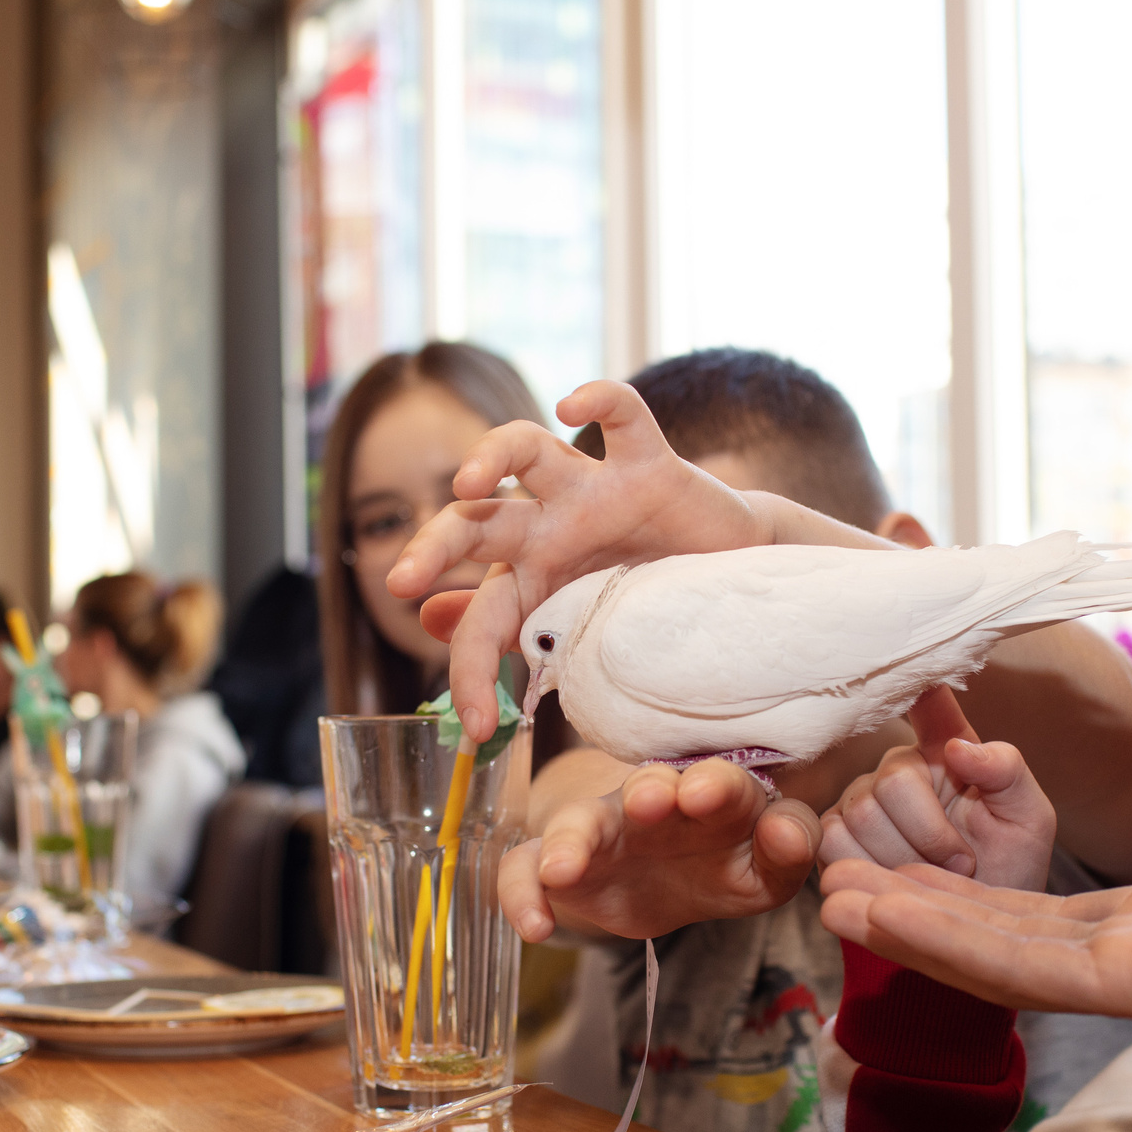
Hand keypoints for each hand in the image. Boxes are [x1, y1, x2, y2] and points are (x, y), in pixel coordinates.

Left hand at [388, 380, 761, 741]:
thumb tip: (429, 621)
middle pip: (474, 520)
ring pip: (525, 448)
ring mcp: (594, 492)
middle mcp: (549, 527)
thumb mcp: (576, 625)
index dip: (470, 672)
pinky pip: (623, 417)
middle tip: (402, 580)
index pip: (481, 619)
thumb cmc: (649, 602)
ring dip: (491, 456)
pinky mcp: (648, 467)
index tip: (478, 730)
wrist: (728, 572)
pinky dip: (600, 401)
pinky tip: (573, 405)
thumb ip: (508, 628)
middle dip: (433, 545)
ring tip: (468, 482)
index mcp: (529, 576)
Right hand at [499, 759, 819, 942]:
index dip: (714, 785)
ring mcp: (600, 831)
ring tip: (561, 869)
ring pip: (578, 822)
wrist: (668, 883)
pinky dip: (521, 895)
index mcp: (711, 797)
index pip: (720, 781)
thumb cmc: (724, 862)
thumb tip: (788, 831)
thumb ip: (788, 849)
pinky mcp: (560, 866)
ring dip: (570, 839)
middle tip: (648, 800)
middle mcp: (652, 803)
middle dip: (647, 791)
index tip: (705, 794)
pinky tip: (535, 927)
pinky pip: (526, 870)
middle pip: (645, 786)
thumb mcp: (765, 868)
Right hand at [816, 724, 1131, 1023]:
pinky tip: (887, 913)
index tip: (904, 855)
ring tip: (832, 900)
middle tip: (831, 885)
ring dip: (919, 932)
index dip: (976, 889)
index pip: (1056, 913)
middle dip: (924, 914)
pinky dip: (955, 942)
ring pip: (1009, 963)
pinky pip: (1037, 968)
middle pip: (1014, 943)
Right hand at [819, 688, 1055, 889]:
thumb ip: (1006, 771)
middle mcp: (900, 766)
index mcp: (949, 748)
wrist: (968, 929)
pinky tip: (894, 880)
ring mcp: (860, 799)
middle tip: (961, 862)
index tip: (922, 677)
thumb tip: (961, 748)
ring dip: (904, 858)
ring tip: (931, 875)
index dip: (922, 689)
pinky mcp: (831, 836)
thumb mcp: (1029, 819)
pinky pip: (834, 842)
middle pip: (894, 780)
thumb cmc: (1005, 868)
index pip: (930, 704)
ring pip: (862, 814)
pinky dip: (869, 869)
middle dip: (932, 834)